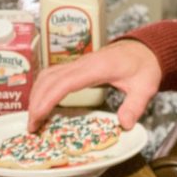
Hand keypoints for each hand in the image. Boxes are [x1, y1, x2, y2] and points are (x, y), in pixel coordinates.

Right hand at [27, 39, 161, 131]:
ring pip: (47, 75)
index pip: (64, 83)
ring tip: (33, 119)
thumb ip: (135, 106)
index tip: (38, 117)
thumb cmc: (144, 66)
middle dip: (36, 102)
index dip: (48, 99)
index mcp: (97, 68)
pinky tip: (41, 104)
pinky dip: (42, 89)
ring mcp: (77, 64)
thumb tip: (125, 125)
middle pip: (49, 79)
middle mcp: (82, 64)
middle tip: (31, 127)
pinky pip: (52, 75)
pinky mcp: (76, 67)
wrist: (144, 49)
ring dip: (36, 95)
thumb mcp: (145, 87)